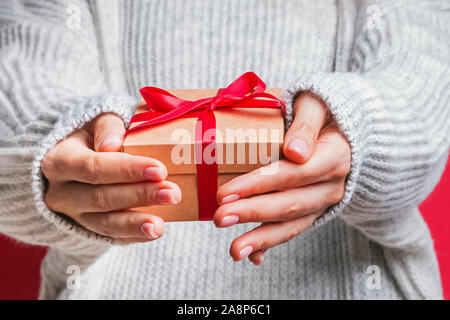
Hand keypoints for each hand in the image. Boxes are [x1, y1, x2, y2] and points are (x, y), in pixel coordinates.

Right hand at [42, 113, 180, 243]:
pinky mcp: (87, 229)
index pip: (92, 167)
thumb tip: (112, 144)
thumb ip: (106, 127)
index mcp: (59, 161)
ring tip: (160, 226)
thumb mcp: (95, 122)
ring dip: (135, 224)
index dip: (126, 170)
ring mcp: (73, 216)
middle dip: (139, 196)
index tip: (159, 170)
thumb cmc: (92, 136)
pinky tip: (153, 232)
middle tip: (172, 193)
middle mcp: (60, 193)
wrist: (76, 159)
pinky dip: (133, 236)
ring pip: (104, 224)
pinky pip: (110, 238)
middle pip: (100, 198)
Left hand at [213, 93, 350, 264]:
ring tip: (234, 250)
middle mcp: (331, 185)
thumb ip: (306, 124)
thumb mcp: (316, 104)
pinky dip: (272, 244)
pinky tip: (252, 257)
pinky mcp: (312, 211)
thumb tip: (295, 152)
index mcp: (333, 156)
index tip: (226, 192)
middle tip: (219, 218)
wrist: (344, 134)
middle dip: (252, 212)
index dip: (258, 184)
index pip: (293, 174)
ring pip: (291, 224)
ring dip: (261, 238)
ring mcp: (322, 202)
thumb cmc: (322, 113)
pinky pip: (293, 230)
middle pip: (289, 203)